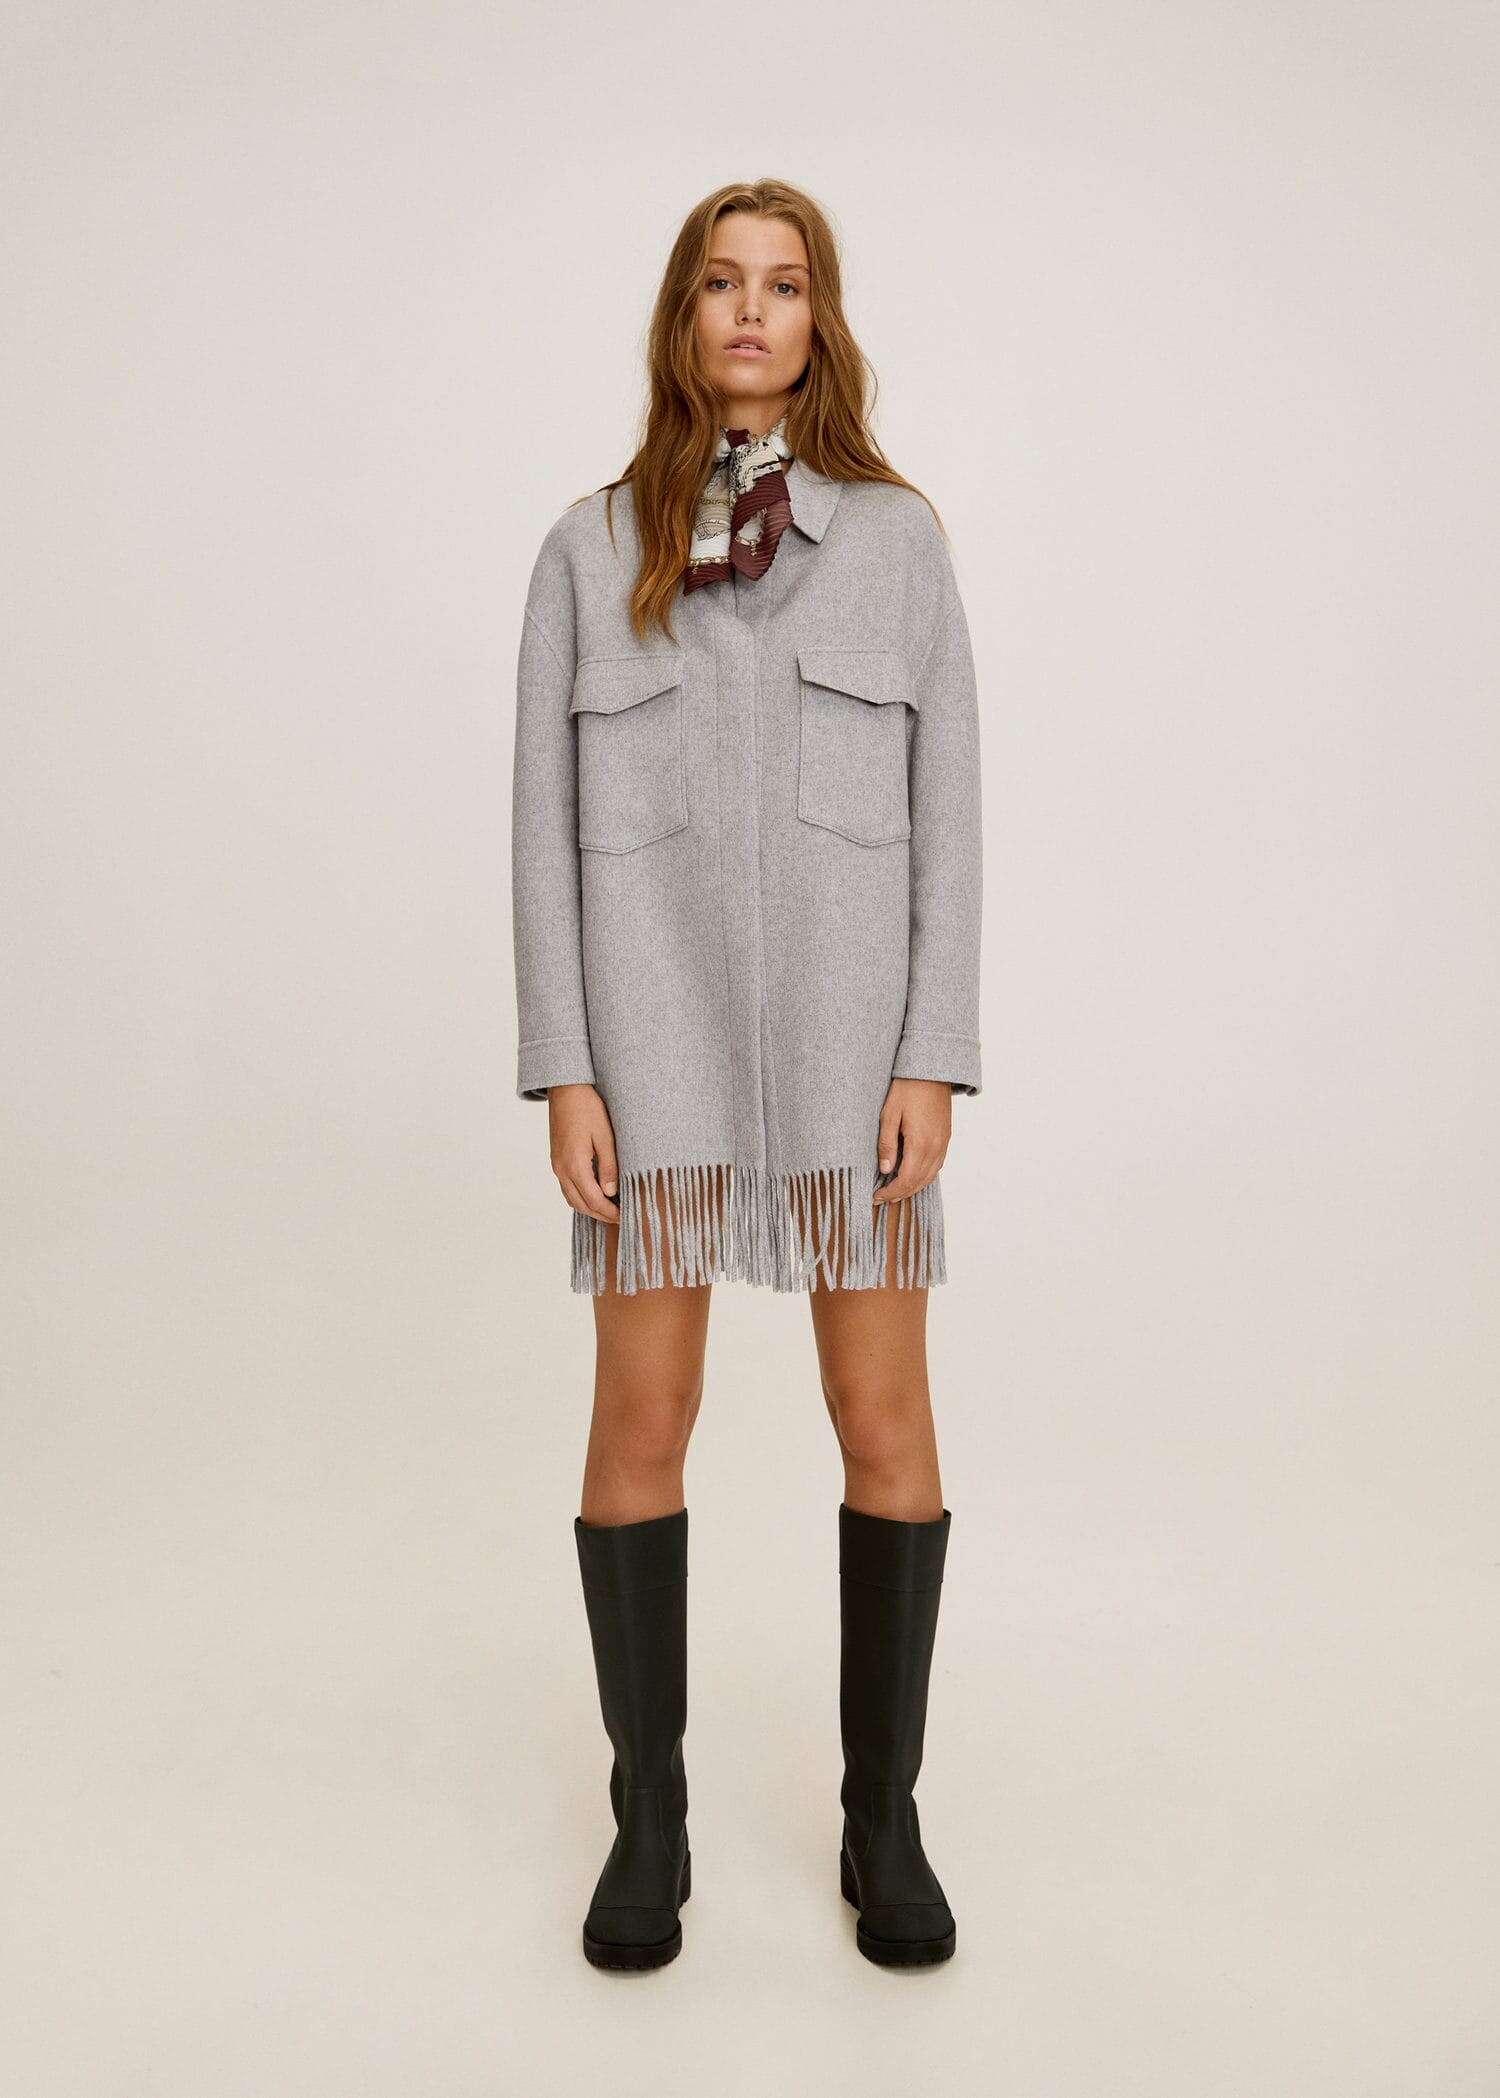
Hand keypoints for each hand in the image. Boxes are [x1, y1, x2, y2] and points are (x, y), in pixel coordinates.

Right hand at [547, 1084, 620, 1223]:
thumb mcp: (605, 1136)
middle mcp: (562, 1169)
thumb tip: (612, 1193)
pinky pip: (567, 1187)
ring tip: (611, 1209)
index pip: (594, 1200)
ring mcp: (557, 1165)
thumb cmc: (588, 1108)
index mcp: (574, 1165)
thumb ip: (609, 1166)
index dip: (611, 1213)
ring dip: (590, 1207)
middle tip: (622, 1218)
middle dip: (601, 1215)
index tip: (626, 1218)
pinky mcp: (556, 1160)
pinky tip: (596, 1193)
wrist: (566, 1090)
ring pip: (572, 1198)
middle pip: (581, 1204)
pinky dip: (581, 1197)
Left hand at [872, 1078, 951, 1206]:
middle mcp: (936, 1147)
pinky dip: (925, 1176)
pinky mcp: (946, 1137)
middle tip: (882, 1199)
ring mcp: (944, 1143)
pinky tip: (913, 1176)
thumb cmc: (907, 1089)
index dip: (891, 1192)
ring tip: (896, 1192)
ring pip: (930, 1176)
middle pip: (919, 1182)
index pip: (906, 1179)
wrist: (932, 1071)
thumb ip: (886, 1144)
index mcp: (921, 1143)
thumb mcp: (889, 1115)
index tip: (876, 1196)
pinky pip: (937, 1165)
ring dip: (913, 1187)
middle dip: (900, 1194)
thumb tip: (886, 1170)